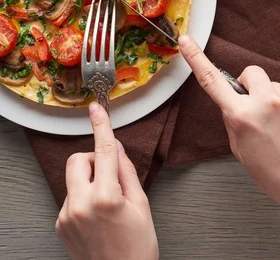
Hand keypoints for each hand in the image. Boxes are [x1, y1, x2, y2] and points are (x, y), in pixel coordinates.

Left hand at [55, 102, 158, 259]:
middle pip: (79, 160)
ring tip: (109, 203)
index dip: (101, 127)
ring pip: (74, 178)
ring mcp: (66, 216)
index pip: (105, 152)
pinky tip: (99, 215)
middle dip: (95, 159)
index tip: (96, 110)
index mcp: (106, 198)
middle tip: (113, 175)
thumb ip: (127, 173)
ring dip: (91, 180)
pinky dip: (85, 197)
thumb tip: (118, 150)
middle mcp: (80, 205)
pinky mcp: (60, 224)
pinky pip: (71, 196)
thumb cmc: (137, 248)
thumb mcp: (142, 206)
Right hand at [178, 35, 279, 214]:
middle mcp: (266, 102)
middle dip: (250, 85)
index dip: (196, 59)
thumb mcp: (242, 151)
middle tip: (255, 105)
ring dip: (273, 101)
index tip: (186, 41)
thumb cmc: (277, 176)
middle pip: (251, 73)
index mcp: (242, 116)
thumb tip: (236, 105)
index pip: (213, 81)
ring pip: (274, 87)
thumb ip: (235, 122)